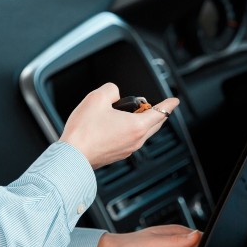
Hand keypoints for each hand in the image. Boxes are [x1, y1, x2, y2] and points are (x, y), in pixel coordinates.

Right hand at [59, 83, 178, 168]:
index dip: (169, 104)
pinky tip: (118, 126)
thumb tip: (114, 95)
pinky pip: (132, 140)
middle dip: (156, 113)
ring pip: (143, 133)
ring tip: (130, 113)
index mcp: (136, 126)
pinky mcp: (118, 155)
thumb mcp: (97, 98)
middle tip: (150, 105)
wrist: (72, 156)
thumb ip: (111, 90)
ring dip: (143, 122)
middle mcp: (135, 140)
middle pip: (155, 125)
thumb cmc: (83, 131)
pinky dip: (132, 131)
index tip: (174, 101)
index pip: (161, 113)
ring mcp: (127, 150)